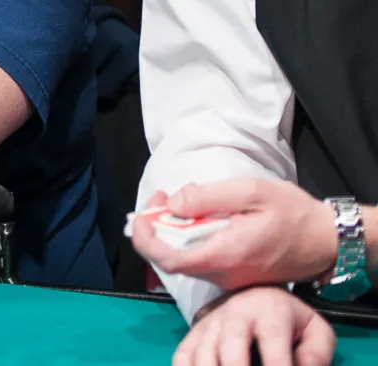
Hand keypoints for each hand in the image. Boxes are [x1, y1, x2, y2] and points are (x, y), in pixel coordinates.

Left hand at [131, 180, 337, 290]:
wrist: (327, 241)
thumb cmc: (293, 213)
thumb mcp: (252, 191)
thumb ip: (208, 197)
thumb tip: (173, 203)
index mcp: (224, 255)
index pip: (167, 259)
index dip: (144, 238)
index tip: (143, 212)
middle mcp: (222, 274)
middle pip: (170, 259)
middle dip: (156, 228)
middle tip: (163, 198)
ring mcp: (228, 278)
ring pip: (184, 259)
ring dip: (172, 232)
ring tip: (180, 202)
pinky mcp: (234, 275)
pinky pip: (200, 259)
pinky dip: (189, 239)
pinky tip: (199, 217)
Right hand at [173, 286, 335, 365]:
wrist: (258, 291)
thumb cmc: (288, 318)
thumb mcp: (315, 329)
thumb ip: (316, 355)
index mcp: (270, 312)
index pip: (274, 349)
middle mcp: (235, 314)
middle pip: (231, 350)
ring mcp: (211, 322)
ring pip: (203, 354)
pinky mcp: (195, 331)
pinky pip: (182, 354)